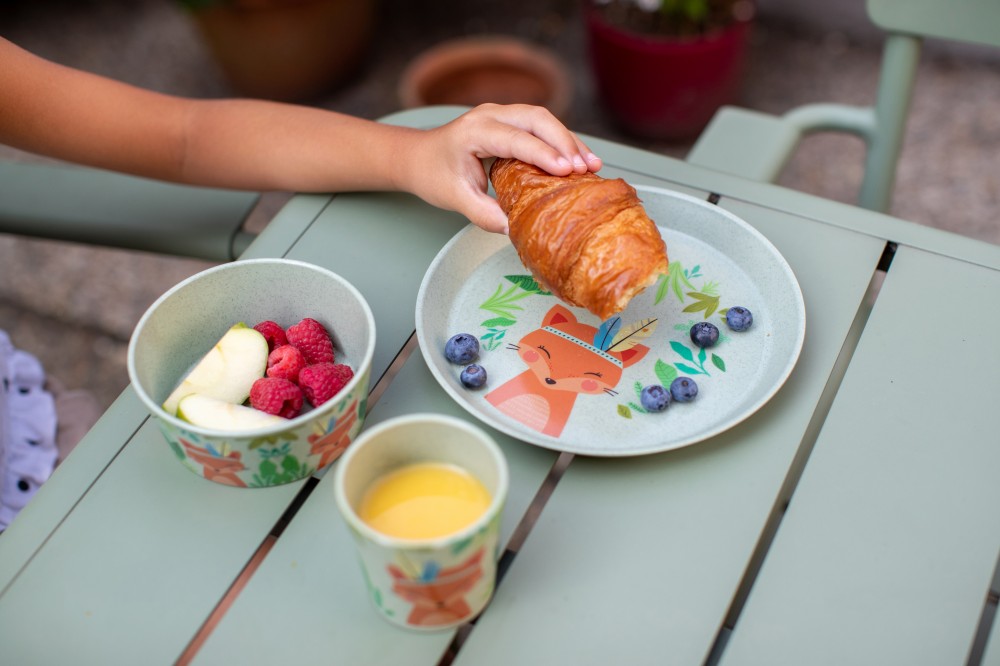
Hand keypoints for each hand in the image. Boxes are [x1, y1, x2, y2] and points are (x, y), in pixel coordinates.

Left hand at [401, 104, 601, 233]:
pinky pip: (541, 127)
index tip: (567, 172)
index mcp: (474, 131)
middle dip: (565, 142)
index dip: (544, 154)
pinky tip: (579, 161)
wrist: (418, 157)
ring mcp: (501, 114)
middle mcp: (490, 115)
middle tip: (586, 169)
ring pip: (544, 120)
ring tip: (592, 165)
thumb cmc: (433, 174)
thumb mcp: (455, 199)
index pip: (516, 139)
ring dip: (569, 141)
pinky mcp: (511, 122)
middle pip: (537, 119)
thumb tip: (515, 227)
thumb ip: (484, 214)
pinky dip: (561, 142)